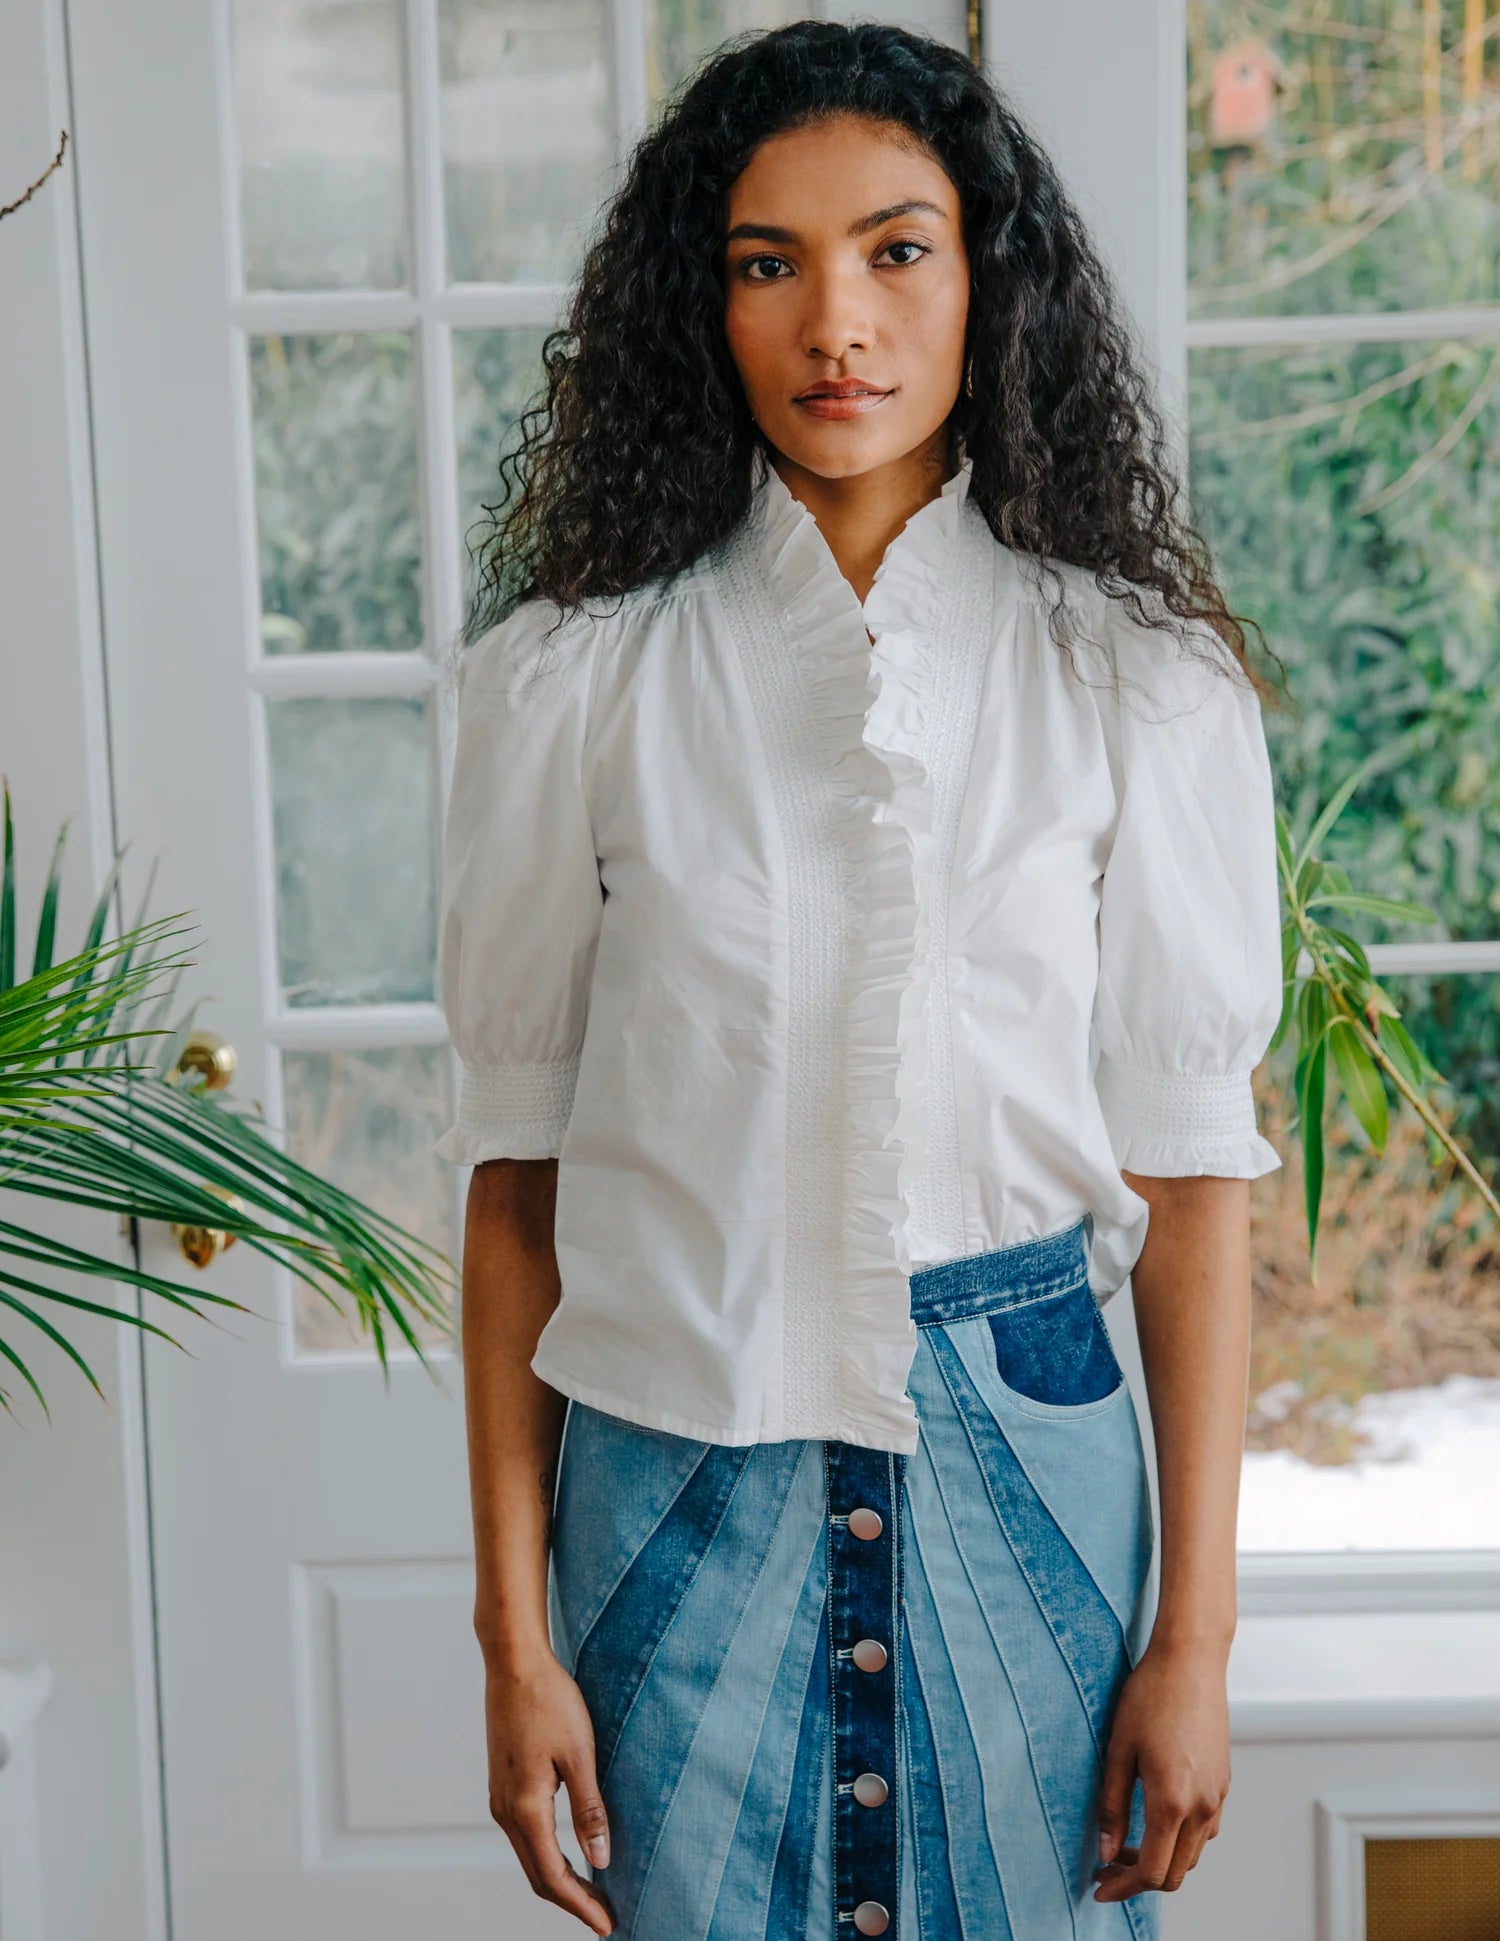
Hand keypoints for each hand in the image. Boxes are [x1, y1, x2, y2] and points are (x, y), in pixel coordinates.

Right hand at [483, 1643, 616, 1935]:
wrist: (514, 1663)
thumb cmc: (549, 1700)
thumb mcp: (580, 1753)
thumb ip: (589, 1810)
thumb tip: (601, 1862)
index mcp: (525, 1808)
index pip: (553, 1876)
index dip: (581, 1906)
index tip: (608, 1925)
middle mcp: (505, 1811)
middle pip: (538, 1875)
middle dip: (572, 1901)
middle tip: (606, 1917)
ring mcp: (500, 1799)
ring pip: (530, 1857)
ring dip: (560, 1880)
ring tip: (594, 1893)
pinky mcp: (504, 1785)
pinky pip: (526, 1837)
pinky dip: (549, 1856)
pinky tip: (571, 1854)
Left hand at [1091, 1638, 1229, 1902]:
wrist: (1191, 1661)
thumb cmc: (1150, 1696)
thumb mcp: (1118, 1749)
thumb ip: (1111, 1805)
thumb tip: (1104, 1850)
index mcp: (1172, 1802)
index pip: (1150, 1870)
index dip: (1122, 1886)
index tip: (1098, 1886)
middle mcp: (1202, 1807)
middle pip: (1174, 1873)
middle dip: (1139, 1878)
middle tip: (1107, 1864)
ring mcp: (1218, 1796)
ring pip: (1191, 1855)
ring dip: (1161, 1859)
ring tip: (1125, 1842)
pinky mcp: (1224, 1784)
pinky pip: (1204, 1831)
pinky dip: (1179, 1840)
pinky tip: (1154, 1818)